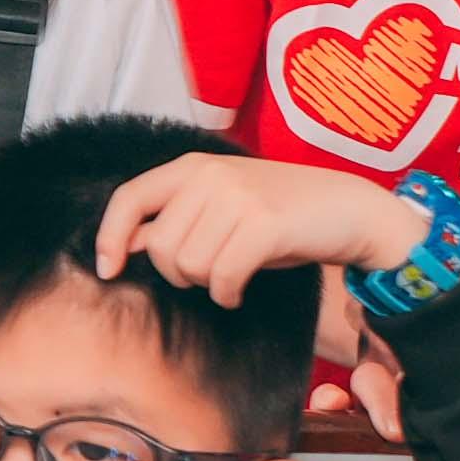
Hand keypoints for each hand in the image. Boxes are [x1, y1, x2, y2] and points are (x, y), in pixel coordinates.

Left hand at [94, 151, 428, 298]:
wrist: (351, 210)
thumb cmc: (282, 215)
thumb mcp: (222, 207)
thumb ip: (177, 220)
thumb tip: (129, 247)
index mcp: (193, 166)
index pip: (129, 198)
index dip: (109, 236)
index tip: (109, 270)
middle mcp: (210, 175)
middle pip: (160, 246)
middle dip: (177, 274)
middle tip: (206, 276)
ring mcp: (238, 197)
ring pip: (189, 265)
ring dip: (206, 285)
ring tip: (229, 277)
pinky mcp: (264, 224)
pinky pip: (223, 277)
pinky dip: (227, 294)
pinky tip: (238, 292)